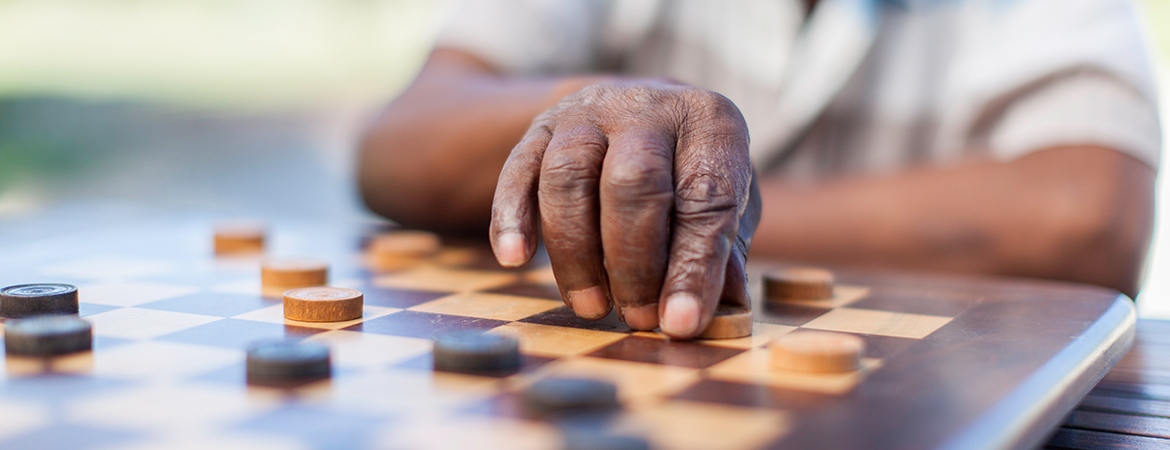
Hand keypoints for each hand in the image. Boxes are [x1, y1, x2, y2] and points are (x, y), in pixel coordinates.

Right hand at [490, 80, 760, 338]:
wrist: (633, 110)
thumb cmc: (688, 170)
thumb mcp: (726, 201)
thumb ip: (724, 253)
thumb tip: (722, 312)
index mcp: (710, 122)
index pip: (706, 197)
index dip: (692, 267)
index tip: (679, 323)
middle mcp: (648, 107)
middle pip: (633, 182)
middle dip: (633, 262)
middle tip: (638, 318)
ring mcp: (588, 112)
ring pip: (568, 176)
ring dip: (576, 253)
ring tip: (592, 307)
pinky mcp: (540, 126)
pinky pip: (517, 170)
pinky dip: (511, 217)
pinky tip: (514, 259)